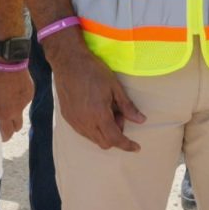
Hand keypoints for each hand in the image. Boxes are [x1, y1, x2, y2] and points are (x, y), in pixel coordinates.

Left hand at [0, 62, 34, 138]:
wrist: (7, 61)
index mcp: (4, 113)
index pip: (7, 133)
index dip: (4, 137)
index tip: (2, 136)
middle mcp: (17, 110)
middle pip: (18, 127)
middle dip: (12, 126)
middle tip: (6, 120)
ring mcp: (26, 101)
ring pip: (21, 110)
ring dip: (16, 108)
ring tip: (8, 95)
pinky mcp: (31, 91)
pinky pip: (25, 99)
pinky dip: (20, 96)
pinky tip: (14, 86)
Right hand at [47, 33, 143, 151]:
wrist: (68, 61)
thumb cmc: (93, 71)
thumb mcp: (114, 87)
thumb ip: (127, 106)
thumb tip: (141, 120)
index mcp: (99, 115)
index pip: (115, 139)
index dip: (127, 145)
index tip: (136, 147)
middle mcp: (85, 122)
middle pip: (104, 143)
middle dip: (116, 135)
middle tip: (118, 114)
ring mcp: (74, 121)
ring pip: (93, 139)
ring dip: (104, 132)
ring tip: (106, 110)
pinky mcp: (67, 117)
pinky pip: (83, 132)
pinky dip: (93, 128)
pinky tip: (95, 111)